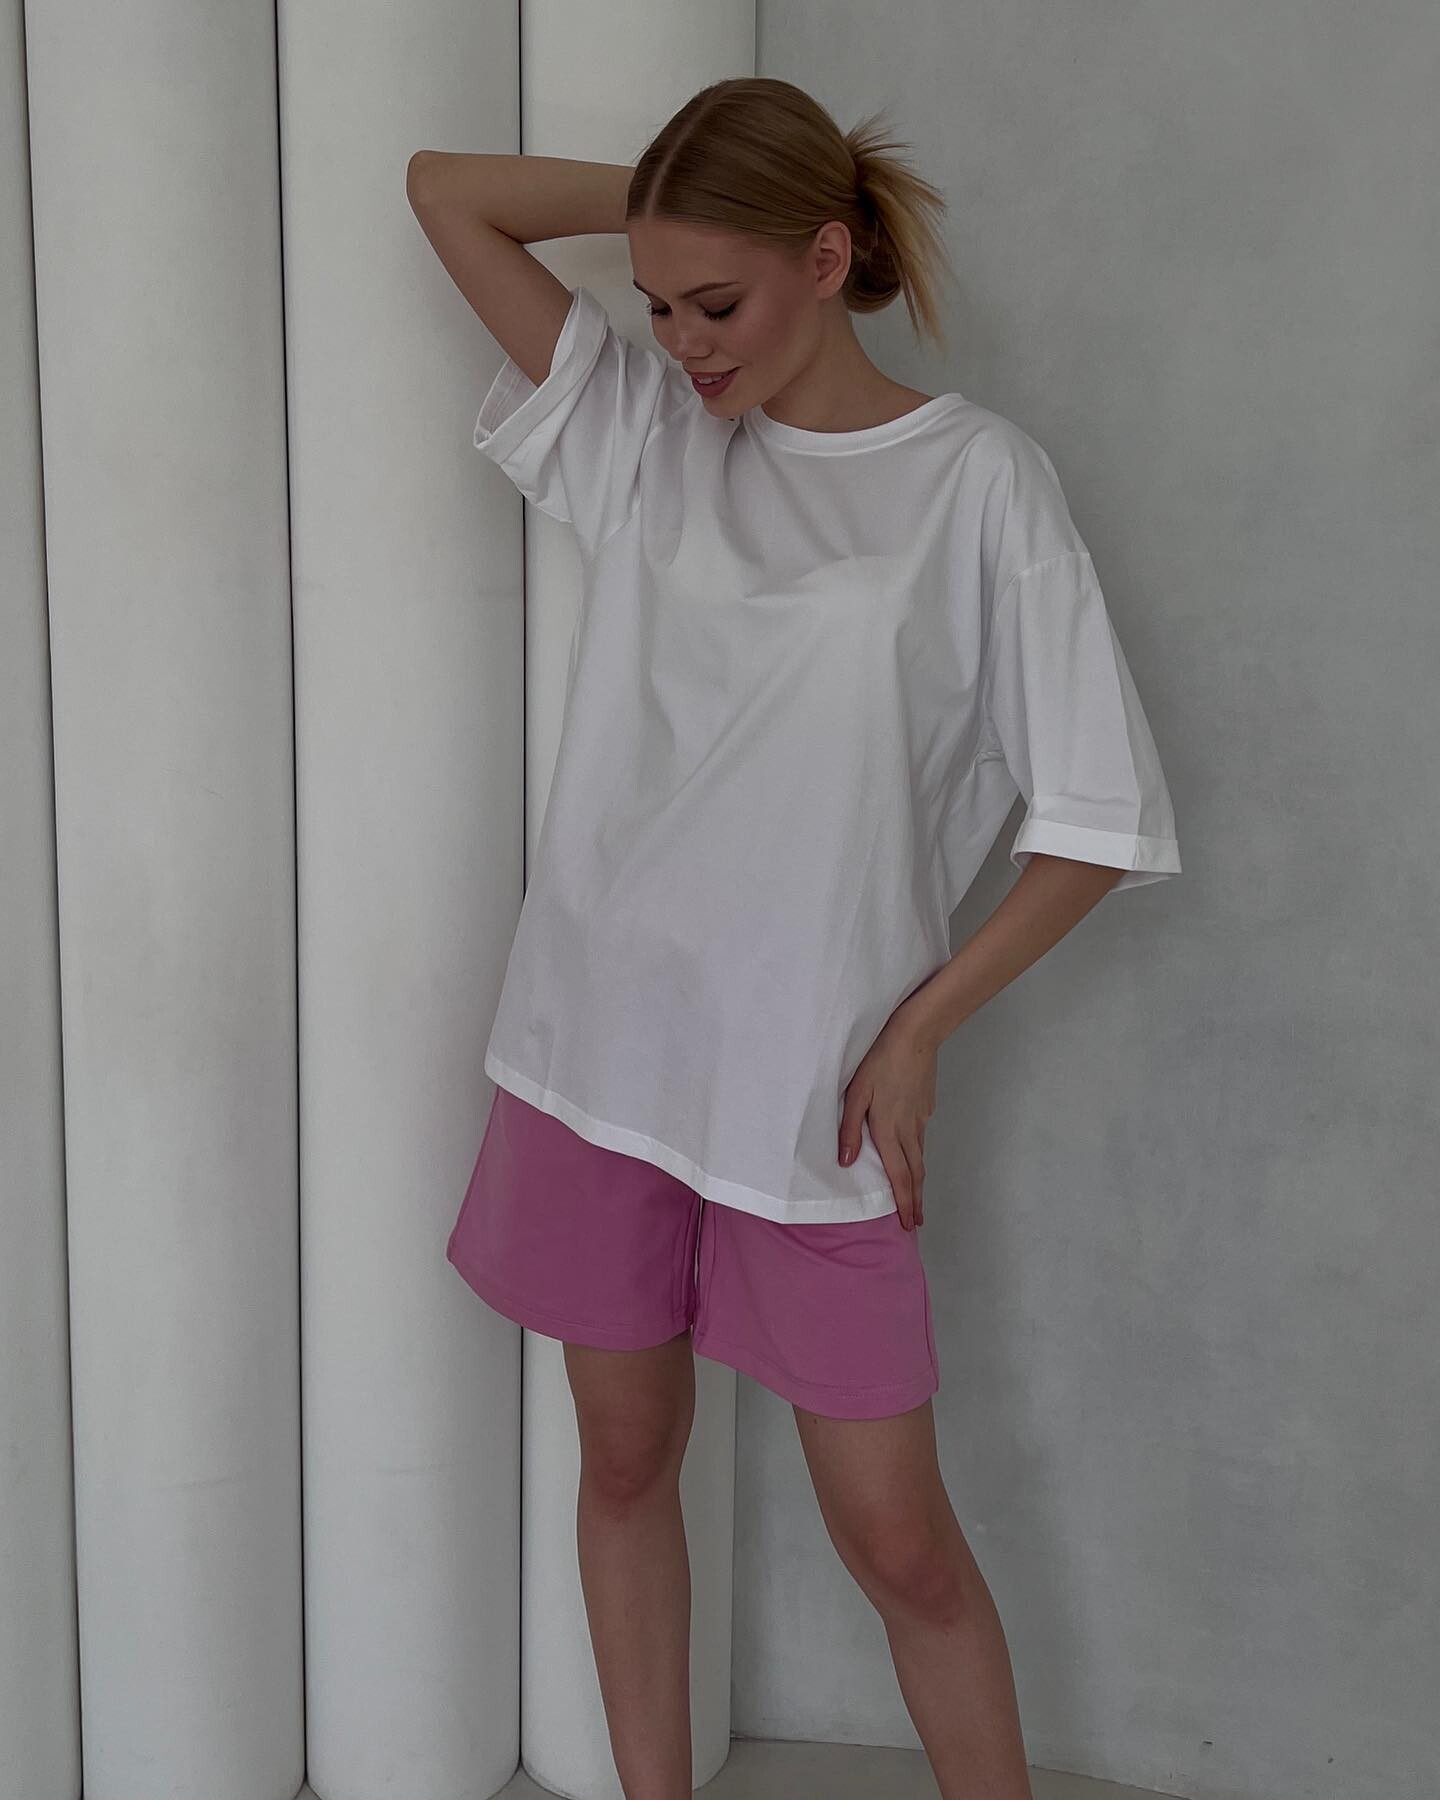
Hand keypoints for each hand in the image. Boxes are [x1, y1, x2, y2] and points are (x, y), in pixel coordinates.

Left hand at [837, 1008, 937, 1229]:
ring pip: (920, 1157)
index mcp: (889, 1130)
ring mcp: (921, 1118)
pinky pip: (921, 1138)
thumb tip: (846, 1162)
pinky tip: (912, 1155)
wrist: (916, 1036)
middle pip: (915, 1174)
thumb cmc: (880, 1061)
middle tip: (916, 1222)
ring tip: (916, 1197)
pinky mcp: (926, 1107)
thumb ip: (849, 1128)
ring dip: (918, 1181)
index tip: (909, 1223)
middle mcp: (909, 1130)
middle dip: (916, 1201)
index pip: (899, 1176)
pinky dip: (918, 1155)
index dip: (904, 1203)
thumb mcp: (855, 1093)